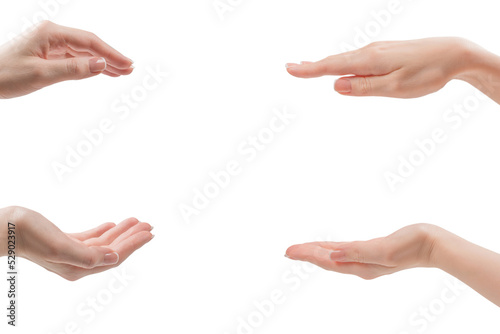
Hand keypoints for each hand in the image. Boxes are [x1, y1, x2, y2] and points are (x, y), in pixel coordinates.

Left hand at [0, 20, 133, 98]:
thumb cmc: (5, 75)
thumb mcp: (42, 74)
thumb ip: (73, 69)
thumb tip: (101, 65)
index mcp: (50, 33)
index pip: (89, 42)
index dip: (111, 54)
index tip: (128, 65)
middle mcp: (52, 35)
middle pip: (89, 45)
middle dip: (111, 57)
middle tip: (130, 69)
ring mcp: (50, 45)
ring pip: (83, 52)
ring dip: (102, 62)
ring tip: (121, 72)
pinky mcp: (47, 55)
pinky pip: (74, 59)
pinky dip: (89, 65)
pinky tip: (100, 71)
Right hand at [1, 206, 152, 280]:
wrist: (5, 227)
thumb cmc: (29, 235)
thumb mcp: (59, 246)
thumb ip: (87, 255)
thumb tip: (113, 257)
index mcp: (78, 267)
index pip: (114, 256)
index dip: (133, 245)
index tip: (149, 233)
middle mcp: (77, 263)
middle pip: (113, 250)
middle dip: (132, 238)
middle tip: (149, 225)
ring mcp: (71, 252)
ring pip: (104, 243)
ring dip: (121, 232)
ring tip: (136, 221)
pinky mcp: (64, 241)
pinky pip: (91, 238)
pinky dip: (104, 231)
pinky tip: (112, 225)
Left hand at [285, 224, 438, 279]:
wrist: (433, 245)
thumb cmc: (412, 245)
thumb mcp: (384, 249)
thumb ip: (358, 252)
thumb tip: (333, 255)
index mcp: (361, 266)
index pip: (326, 260)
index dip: (307, 255)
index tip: (289, 251)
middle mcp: (360, 265)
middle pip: (327, 260)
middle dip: (307, 254)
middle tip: (287, 251)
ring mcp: (366, 260)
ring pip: (334, 256)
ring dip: (317, 252)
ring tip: (301, 250)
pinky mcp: (372, 252)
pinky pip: (345, 251)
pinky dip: (332, 248)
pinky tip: (328, 247)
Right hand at [286, 37, 495, 98]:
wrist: (454, 53)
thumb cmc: (427, 73)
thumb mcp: (395, 88)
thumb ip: (364, 87)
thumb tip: (336, 86)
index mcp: (369, 61)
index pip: (332, 66)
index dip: (309, 70)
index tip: (290, 70)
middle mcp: (370, 52)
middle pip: (335, 61)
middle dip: (312, 66)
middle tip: (290, 68)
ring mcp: (378, 51)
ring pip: (346, 59)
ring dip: (325, 64)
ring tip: (308, 68)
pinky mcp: (385, 53)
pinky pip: (357, 58)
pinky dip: (342, 63)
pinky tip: (340, 67)